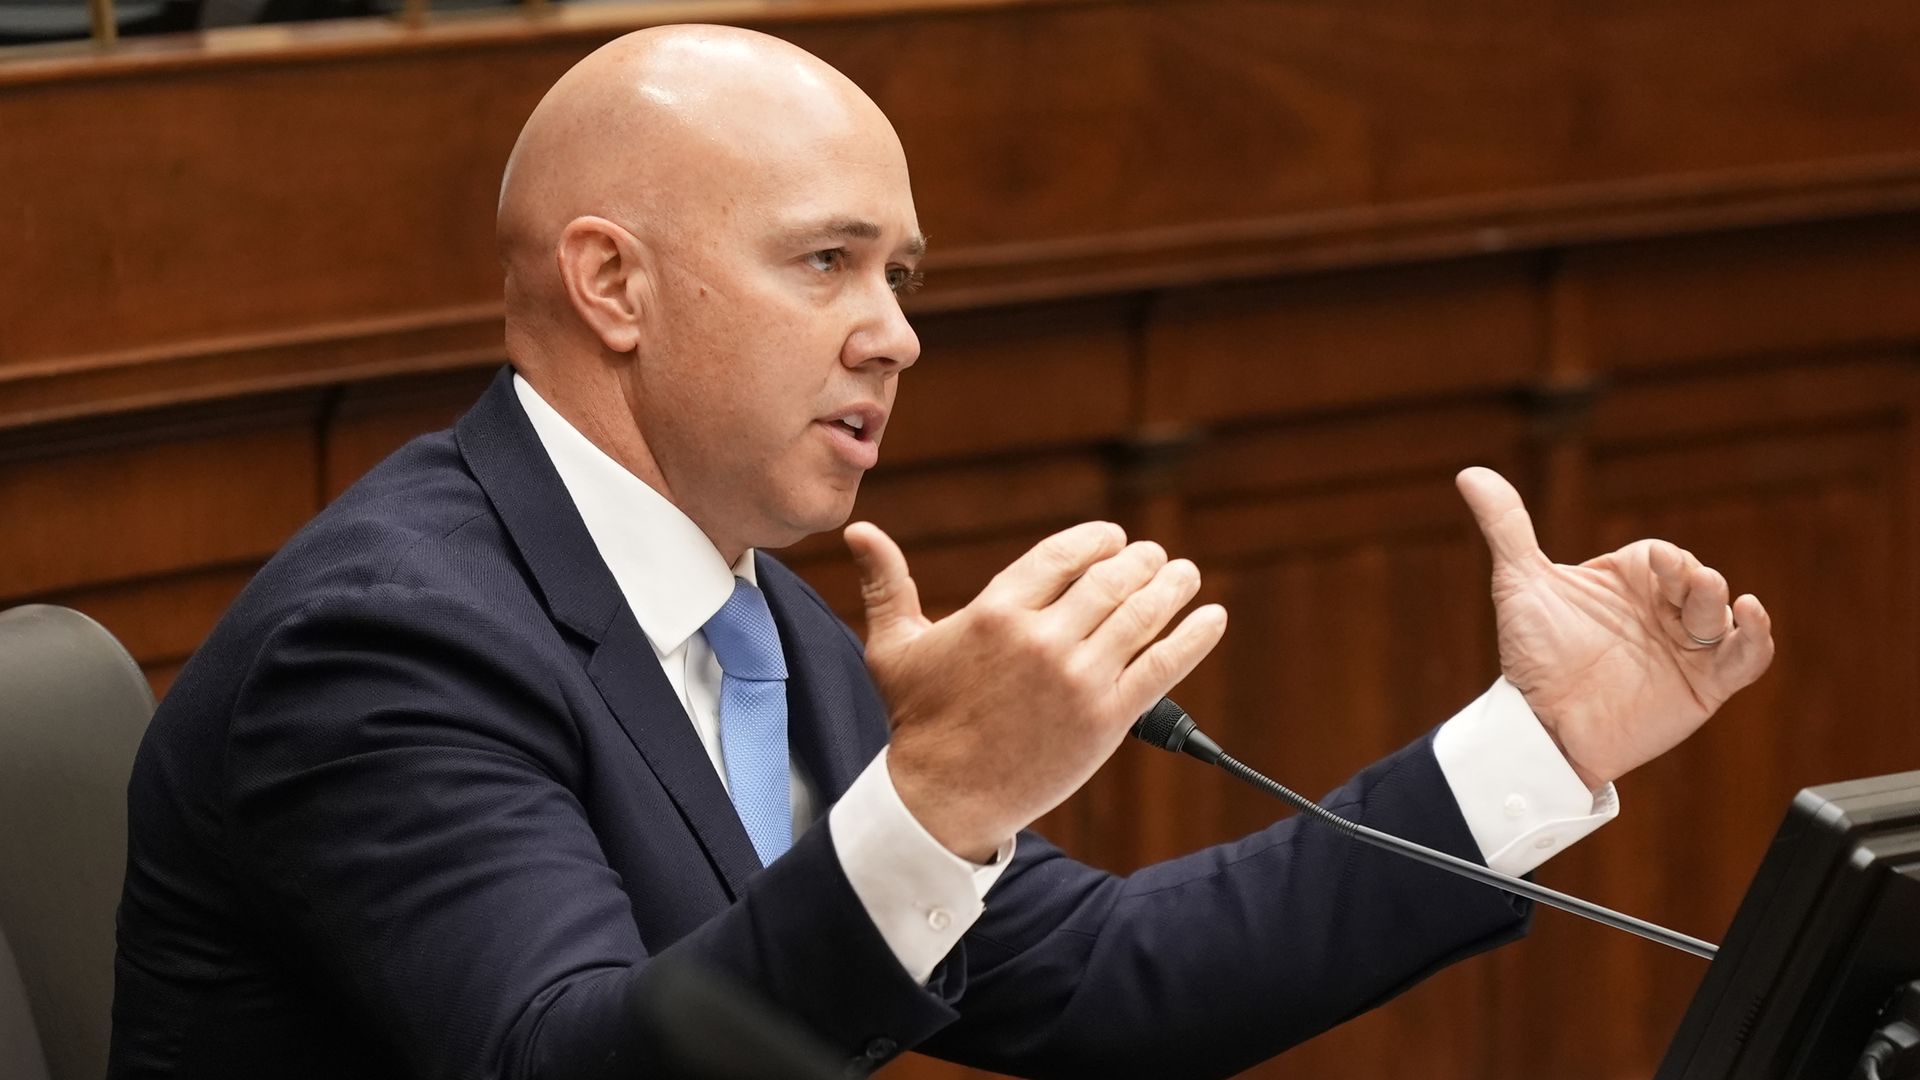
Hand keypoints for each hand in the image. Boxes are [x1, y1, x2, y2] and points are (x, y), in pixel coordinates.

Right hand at [844, 521, 1227, 860]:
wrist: (942, 800)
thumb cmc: (916, 722)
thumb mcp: (893, 647)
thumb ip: (886, 584)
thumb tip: (861, 531)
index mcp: (997, 612)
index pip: (1063, 555)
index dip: (1096, 541)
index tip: (1114, 539)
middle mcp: (1043, 639)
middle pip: (1110, 581)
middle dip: (1139, 562)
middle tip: (1153, 559)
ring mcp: (1079, 679)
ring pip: (1140, 617)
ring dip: (1171, 588)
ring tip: (1183, 575)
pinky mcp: (1106, 720)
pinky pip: (1163, 667)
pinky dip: (1193, 637)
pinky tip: (1212, 616)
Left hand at [1456, 467, 1774, 788]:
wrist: (1542, 725)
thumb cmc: (1532, 655)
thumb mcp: (1520, 584)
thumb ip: (1506, 527)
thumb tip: (1470, 473)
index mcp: (1628, 581)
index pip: (1661, 554)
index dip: (1663, 557)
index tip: (1654, 563)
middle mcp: (1662, 610)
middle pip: (1697, 580)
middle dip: (1694, 578)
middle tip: (1684, 580)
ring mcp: (1686, 648)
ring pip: (1723, 615)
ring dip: (1721, 602)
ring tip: (1713, 596)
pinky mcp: (1705, 685)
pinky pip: (1747, 658)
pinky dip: (1758, 638)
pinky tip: (1752, 614)